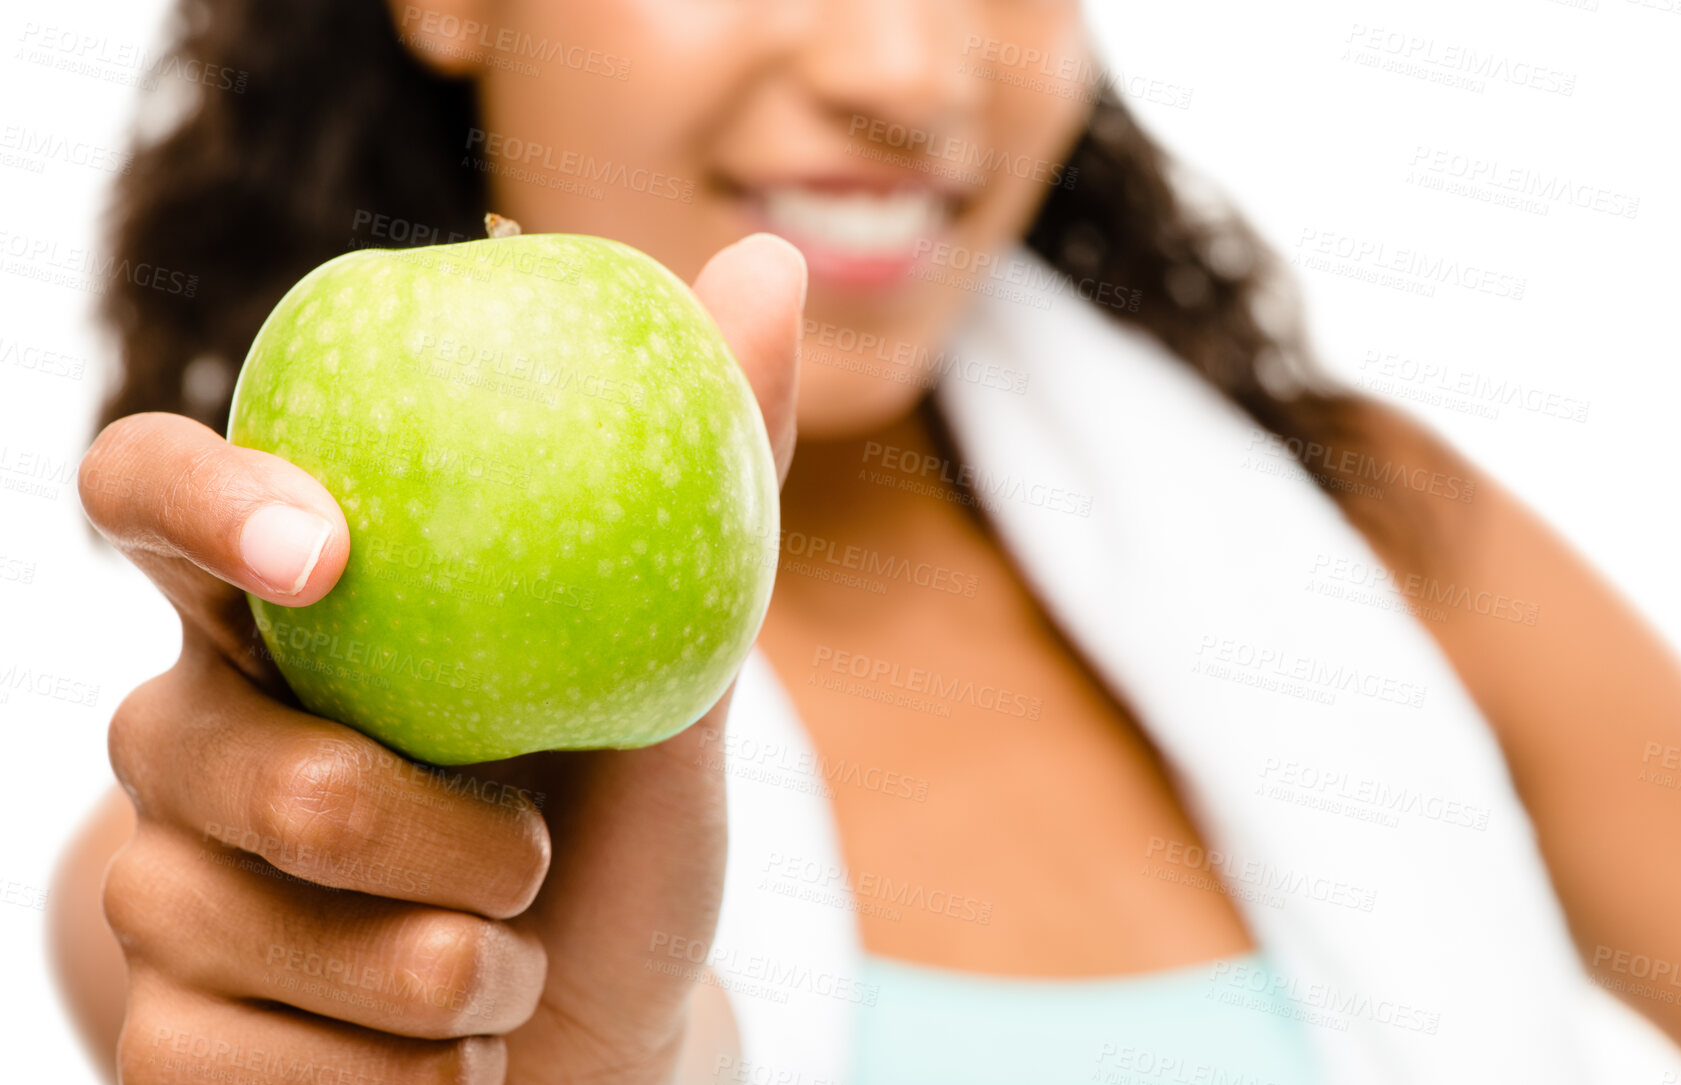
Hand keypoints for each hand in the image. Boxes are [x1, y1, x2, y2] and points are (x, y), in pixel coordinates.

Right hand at [80, 235, 805, 1084]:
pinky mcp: (164, 1034)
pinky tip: (449, 1070)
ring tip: (510, 967)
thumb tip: (764, 260)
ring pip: (216, 913)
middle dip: (406, 826)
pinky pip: (226, 1055)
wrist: (613, 1037)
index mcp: (295, 620)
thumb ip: (708, 481)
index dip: (200, 495)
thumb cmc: (627, 840)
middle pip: (197, 741)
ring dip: (429, 969)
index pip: (153, 494)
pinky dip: (390, 1081)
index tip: (325, 543)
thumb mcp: (684, 675)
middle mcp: (193, 732)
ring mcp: (160, 885)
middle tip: (525, 864)